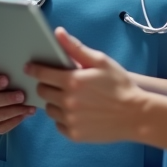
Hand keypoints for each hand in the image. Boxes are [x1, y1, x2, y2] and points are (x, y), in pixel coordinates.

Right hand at [0, 73, 34, 133]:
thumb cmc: (0, 84)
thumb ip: (5, 73)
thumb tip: (20, 69)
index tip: (6, 79)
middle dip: (7, 99)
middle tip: (21, 95)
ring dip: (14, 111)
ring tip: (29, 107)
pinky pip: (1, 127)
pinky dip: (14, 122)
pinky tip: (25, 114)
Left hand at [26, 28, 143, 143]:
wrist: (136, 115)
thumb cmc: (120, 86)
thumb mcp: (100, 61)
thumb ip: (76, 48)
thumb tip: (58, 33)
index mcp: (72, 81)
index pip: (42, 74)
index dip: (34, 69)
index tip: (29, 67)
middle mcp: (67, 102)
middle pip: (42, 91)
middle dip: (47, 85)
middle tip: (58, 84)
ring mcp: (70, 120)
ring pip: (49, 109)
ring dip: (55, 102)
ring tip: (70, 99)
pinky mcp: (74, 134)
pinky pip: (59, 124)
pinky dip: (64, 118)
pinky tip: (77, 113)